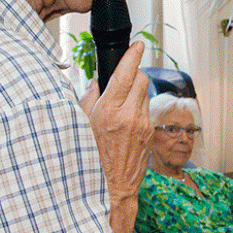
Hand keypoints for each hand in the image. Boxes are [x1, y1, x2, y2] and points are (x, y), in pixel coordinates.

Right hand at [79, 41, 151, 201]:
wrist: (111, 187)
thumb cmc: (92, 159)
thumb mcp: (82, 125)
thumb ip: (88, 99)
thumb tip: (96, 83)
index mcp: (109, 111)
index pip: (126, 74)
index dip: (133, 56)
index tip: (137, 45)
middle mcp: (129, 116)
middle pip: (141, 79)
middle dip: (134, 75)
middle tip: (124, 80)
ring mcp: (142, 125)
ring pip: (144, 95)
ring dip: (135, 94)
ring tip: (121, 108)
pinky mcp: (150, 133)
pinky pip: (145, 111)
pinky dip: (137, 111)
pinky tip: (127, 124)